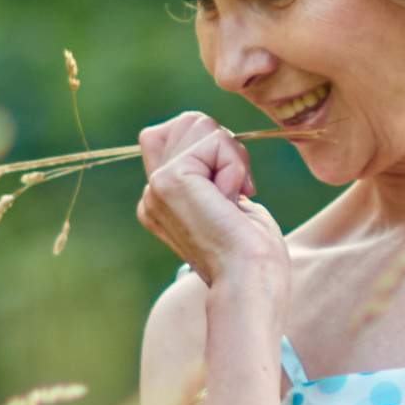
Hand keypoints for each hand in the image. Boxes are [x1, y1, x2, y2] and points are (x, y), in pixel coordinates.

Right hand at [137, 112, 286, 305]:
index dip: (207, 145)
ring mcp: (156, 186)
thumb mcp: (228, 202)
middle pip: (186, 121)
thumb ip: (210, 172)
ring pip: (200, 123)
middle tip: (237, 194)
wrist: (250, 282)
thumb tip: (211, 134)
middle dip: (225, 147)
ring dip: (233, 157)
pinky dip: (236, 166)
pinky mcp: (171, 179)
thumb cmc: (252, 252)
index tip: (230, 190)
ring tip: (234, 200)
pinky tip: (232, 202)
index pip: (167, 135)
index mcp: (161, 201)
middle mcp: (151, 194)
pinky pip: (215, 140)